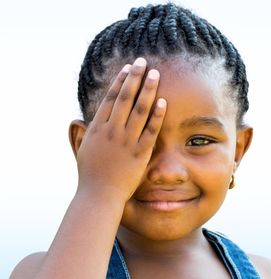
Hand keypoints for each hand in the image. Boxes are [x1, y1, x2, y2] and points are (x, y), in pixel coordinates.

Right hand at [75, 57, 165, 202]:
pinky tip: (163, 101)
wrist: (98, 195)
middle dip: (135, 77)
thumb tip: (78, 121)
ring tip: (156, 73)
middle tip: (143, 61)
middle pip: (125, 97)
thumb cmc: (90, 175)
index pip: (111, 98)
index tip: (128, 68)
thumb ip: (83, 133)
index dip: (121, 81)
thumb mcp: (83, 149)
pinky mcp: (139, 152)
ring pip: (139, 109)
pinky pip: (150, 130)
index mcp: (97, 127)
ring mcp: (125, 141)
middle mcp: (111, 130)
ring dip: (148, 89)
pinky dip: (157, 115)